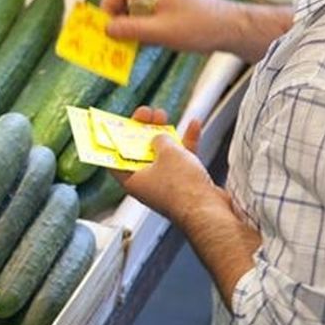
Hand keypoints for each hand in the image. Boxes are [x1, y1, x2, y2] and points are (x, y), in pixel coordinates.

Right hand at [100, 0, 235, 53]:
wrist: (232, 30)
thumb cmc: (199, 26)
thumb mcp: (161, 30)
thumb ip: (131, 29)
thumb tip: (106, 29)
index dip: (108, 6)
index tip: (105, 27)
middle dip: (117, 16)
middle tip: (112, 37)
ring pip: (136, 6)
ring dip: (128, 24)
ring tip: (125, 42)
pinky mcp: (172, 7)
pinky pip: (148, 14)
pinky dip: (141, 27)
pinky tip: (142, 42)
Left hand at [110, 107, 221, 224]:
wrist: (208, 210)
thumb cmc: (182, 186)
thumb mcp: (166, 152)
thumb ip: (159, 139)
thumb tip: (159, 137)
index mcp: (132, 181)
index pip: (116, 159)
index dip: (116, 141)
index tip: (119, 125)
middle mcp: (147, 184)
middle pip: (140, 153)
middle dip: (142, 131)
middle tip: (146, 114)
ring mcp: (167, 184)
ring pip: (162, 154)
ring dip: (163, 134)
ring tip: (163, 115)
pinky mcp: (186, 184)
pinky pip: (183, 159)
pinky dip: (186, 142)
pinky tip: (194, 125)